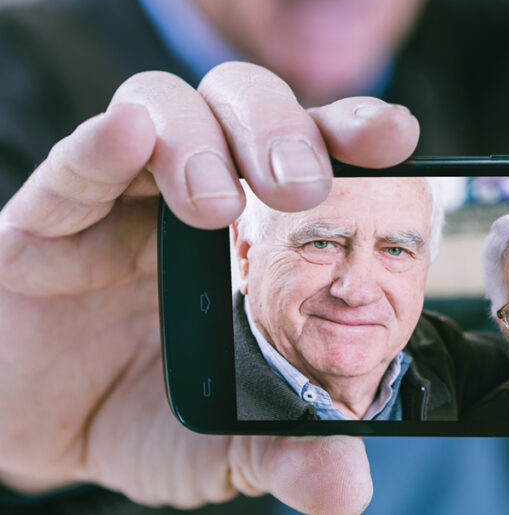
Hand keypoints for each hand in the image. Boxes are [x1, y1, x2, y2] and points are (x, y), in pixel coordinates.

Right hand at [0, 62, 417, 511]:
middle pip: (247, 104)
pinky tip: (126, 136)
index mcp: (258, 226)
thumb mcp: (223, 442)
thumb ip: (284, 453)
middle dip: (282, 128)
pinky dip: (101, 146)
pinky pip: (72, 166)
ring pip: (165, 107)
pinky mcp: (44, 220)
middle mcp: (198, 190)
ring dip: (200, 140)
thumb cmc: (145, 412)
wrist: (40, 429)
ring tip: (214, 205)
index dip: (355, 130)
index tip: (398, 137)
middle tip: (302, 185)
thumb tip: (345, 491)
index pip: (315, 150)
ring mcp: (119, 195)